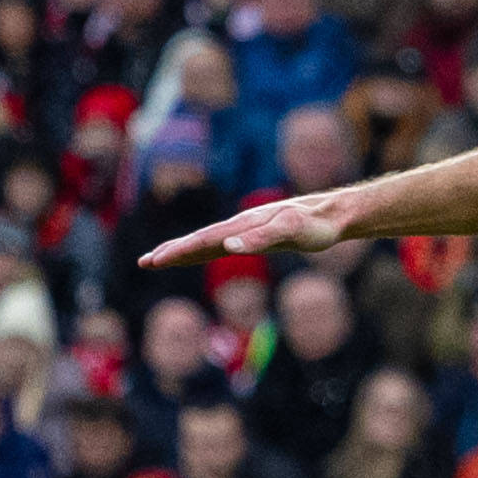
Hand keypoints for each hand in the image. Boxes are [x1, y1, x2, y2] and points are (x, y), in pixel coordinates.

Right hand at [139, 185, 357, 271]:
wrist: (334, 215)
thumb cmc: (315, 225)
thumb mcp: (291, 232)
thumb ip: (260, 239)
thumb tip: (228, 246)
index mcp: (244, 225)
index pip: (204, 240)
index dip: (179, 250)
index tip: (156, 260)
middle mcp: (241, 226)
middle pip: (199, 240)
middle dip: (171, 251)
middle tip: (144, 262)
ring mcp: (246, 230)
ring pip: (207, 242)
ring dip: (182, 251)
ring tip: (158, 259)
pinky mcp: (256, 237)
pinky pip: (222, 245)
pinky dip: (203, 252)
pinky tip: (197, 256)